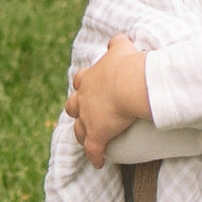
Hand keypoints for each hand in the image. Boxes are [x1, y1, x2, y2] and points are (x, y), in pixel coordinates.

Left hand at [65, 34, 147, 167]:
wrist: (128, 84)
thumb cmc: (127, 66)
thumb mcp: (122, 49)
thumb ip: (119, 43)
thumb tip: (120, 37)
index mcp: (90, 78)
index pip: (82, 81)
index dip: (84, 85)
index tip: (88, 87)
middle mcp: (84, 98)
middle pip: (73, 105)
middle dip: (77, 108)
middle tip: (83, 112)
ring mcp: (88, 117)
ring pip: (79, 128)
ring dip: (83, 133)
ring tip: (87, 138)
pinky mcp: (97, 134)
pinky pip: (93, 149)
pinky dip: (95, 156)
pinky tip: (98, 163)